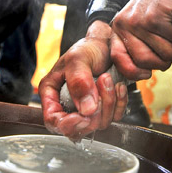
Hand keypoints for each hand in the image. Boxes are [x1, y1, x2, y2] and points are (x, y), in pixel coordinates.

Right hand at [38, 21, 127, 140]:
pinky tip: (118, 85)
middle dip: (94, 111)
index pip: (53, 121)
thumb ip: (79, 82)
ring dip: (109, 101)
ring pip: (99, 123)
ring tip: (107, 78)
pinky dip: (119, 102)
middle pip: (78, 128)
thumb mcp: (78, 58)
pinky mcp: (104, 108)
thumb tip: (87, 110)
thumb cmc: (88, 48)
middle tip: (102, 84)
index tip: (85, 116)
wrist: (108, 44)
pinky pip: (115, 117)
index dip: (68, 124)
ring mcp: (87, 108)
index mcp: (52, 93)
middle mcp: (67, 104)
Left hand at [110, 0, 171, 79]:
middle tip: (170, 46)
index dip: (134, 72)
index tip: (147, 73)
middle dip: (164, 60)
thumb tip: (143, 73)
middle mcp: (125, 25)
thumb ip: (137, 44)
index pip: (118, 60)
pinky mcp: (156, 17)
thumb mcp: (139, 22)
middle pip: (146, 62)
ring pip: (166, 53)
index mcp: (118, 29)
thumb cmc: (157, 4)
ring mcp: (140, 21)